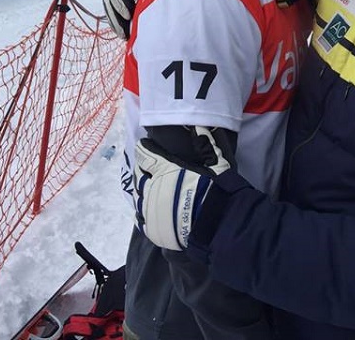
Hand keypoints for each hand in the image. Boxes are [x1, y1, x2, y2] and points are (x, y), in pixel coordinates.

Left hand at [133, 126, 229, 249]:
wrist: (218, 224)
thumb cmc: (216, 189)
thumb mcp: (214, 162)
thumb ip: (204, 143)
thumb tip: (198, 125)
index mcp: (164, 169)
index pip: (145, 154)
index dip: (144, 148)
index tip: (144, 144)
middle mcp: (152, 188)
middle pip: (139, 175)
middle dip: (142, 169)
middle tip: (147, 166)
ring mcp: (149, 210)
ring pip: (137, 196)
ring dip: (142, 190)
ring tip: (148, 188)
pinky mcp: (151, 229)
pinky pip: (140, 217)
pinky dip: (143, 211)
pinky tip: (148, 208)